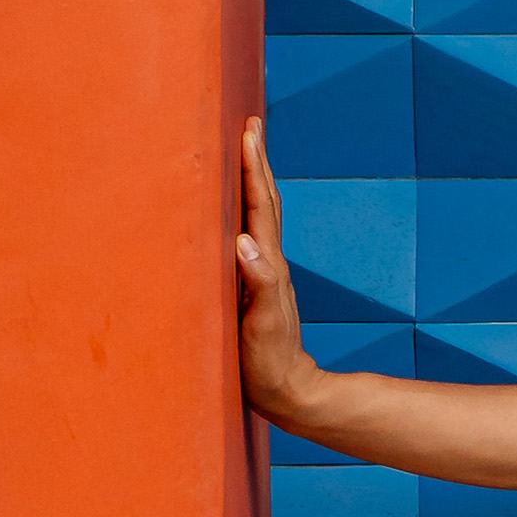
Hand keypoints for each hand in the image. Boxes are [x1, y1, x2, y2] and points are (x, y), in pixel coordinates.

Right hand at [236, 117, 319, 427]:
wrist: (286, 391)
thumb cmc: (269, 361)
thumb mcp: (263, 324)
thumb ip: (260, 284)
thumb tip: (244, 243)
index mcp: (266, 264)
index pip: (259, 206)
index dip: (252, 167)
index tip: (248, 130)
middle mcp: (266, 262)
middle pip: (263, 201)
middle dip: (255, 161)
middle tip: (250, 124)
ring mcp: (261, 273)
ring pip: (257, 216)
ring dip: (251, 181)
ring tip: (243, 152)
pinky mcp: (252, 286)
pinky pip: (247, 238)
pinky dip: (241, 213)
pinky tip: (231, 212)